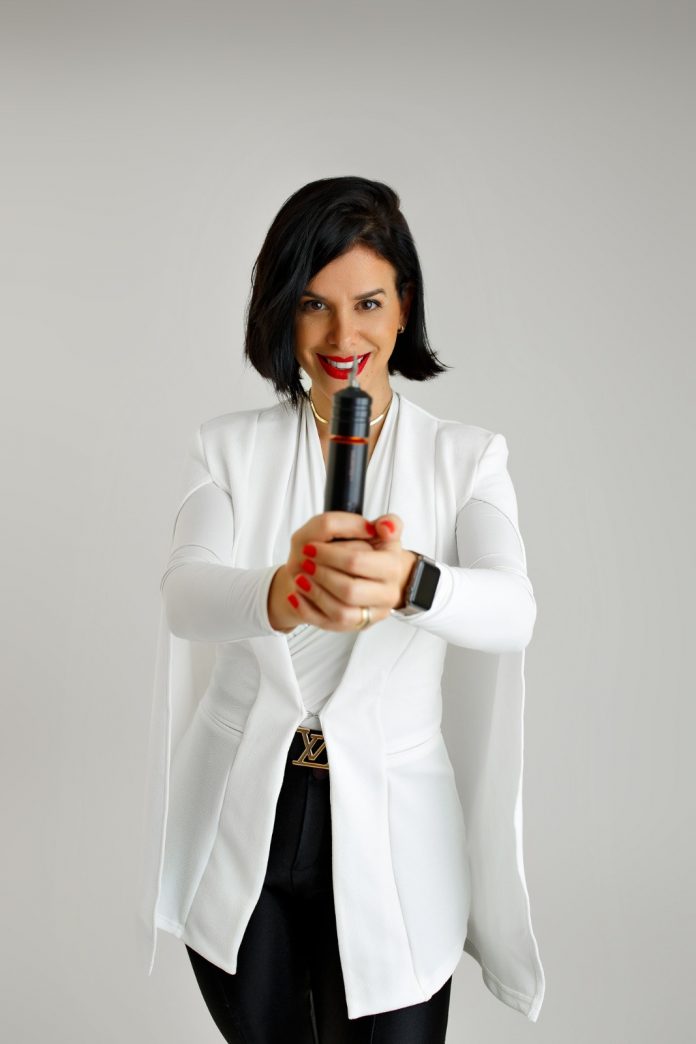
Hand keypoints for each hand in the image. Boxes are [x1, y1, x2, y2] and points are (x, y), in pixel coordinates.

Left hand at [267, 512, 416, 632]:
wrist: (360, 575)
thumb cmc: (365, 553)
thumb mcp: (375, 531)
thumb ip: (386, 523)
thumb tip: (385, 527)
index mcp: (393, 567)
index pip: (357, 561)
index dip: (330, 554)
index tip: (311, 546)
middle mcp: (387, 594)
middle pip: (350, 590)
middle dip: (321, 574)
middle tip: (305, 562)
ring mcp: (370, 614)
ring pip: (341, 611)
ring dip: (315, 593)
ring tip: (300, 577)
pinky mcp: (353, 626)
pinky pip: (328, 624)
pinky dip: (307, 609)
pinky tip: (297, 595)